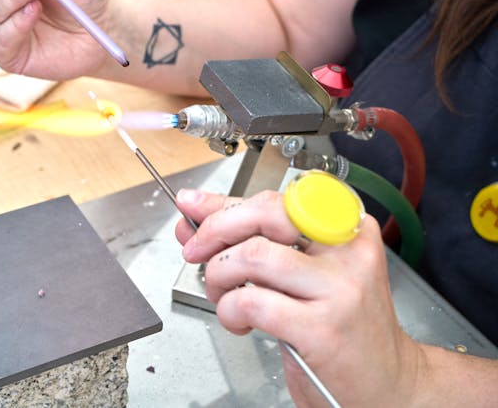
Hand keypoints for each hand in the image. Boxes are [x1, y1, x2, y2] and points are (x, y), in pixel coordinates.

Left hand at [174, 188, 424, 406]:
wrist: (390, 384)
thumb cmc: (342, 328)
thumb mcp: (304, 275)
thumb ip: (254, 243)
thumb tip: (195, 223)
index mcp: (346, 228)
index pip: (273, 200)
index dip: (223, 204)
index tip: (193, 208)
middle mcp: (347, 251)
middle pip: (264, 214)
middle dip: (215, 230)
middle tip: (196, 252)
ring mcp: (338, 289)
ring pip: (252, 255)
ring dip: (219, 275)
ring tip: (222, 295)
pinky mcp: (321, 328)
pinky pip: (252, 302)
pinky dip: (229, 310)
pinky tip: (238, 321)